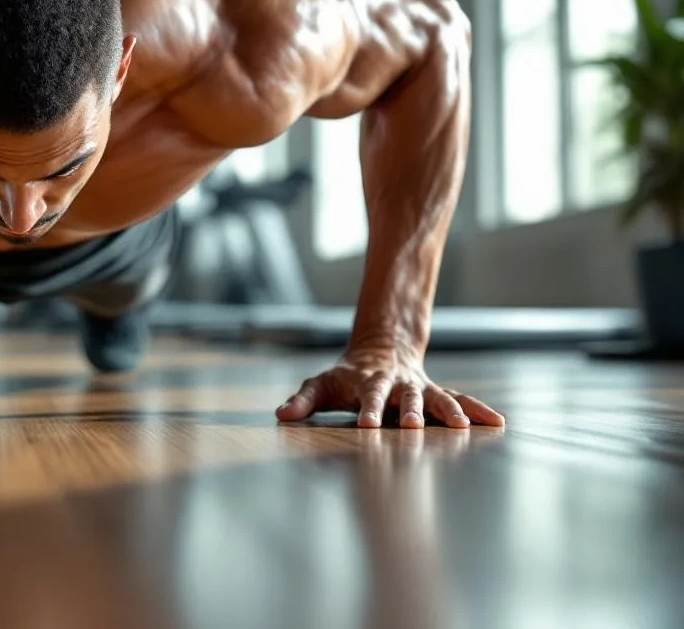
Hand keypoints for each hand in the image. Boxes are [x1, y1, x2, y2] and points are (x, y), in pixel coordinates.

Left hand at [274, 347, 503, 428]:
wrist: (380, 350)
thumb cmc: (345, 376)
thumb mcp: (320, 385)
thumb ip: (302, 400)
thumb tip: (280, 415)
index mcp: (369, 382)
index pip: (367, 396)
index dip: (367, 410)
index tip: (366, 426)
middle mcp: (398, 385)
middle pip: (405, 397)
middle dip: (410, 411)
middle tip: (412, 427)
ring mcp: (420, 389)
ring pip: (437, 398)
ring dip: (449, 411)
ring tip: (462, 427)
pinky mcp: (437, 393)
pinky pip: (460, 400)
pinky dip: (477, 410)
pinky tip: (497, 422)